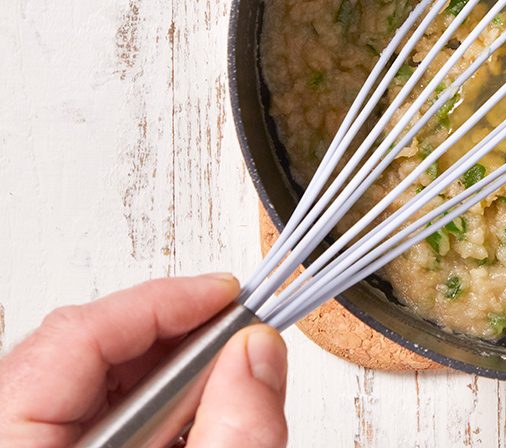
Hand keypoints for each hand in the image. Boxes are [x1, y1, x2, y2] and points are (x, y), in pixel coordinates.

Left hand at [0, 275, 287, 447]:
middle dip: (174, 337)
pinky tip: (189, 425)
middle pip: (84, 348)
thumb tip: (259, 353)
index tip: (228, 294)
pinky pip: (90, 410)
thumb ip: (232, 432)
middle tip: (238, 339)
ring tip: (221, 392)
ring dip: (167, 376)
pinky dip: (151, 407)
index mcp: (14, 441)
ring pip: (91, 378)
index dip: (164, 302)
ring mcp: (25, 444)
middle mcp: (9, 435)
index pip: (78, 334)